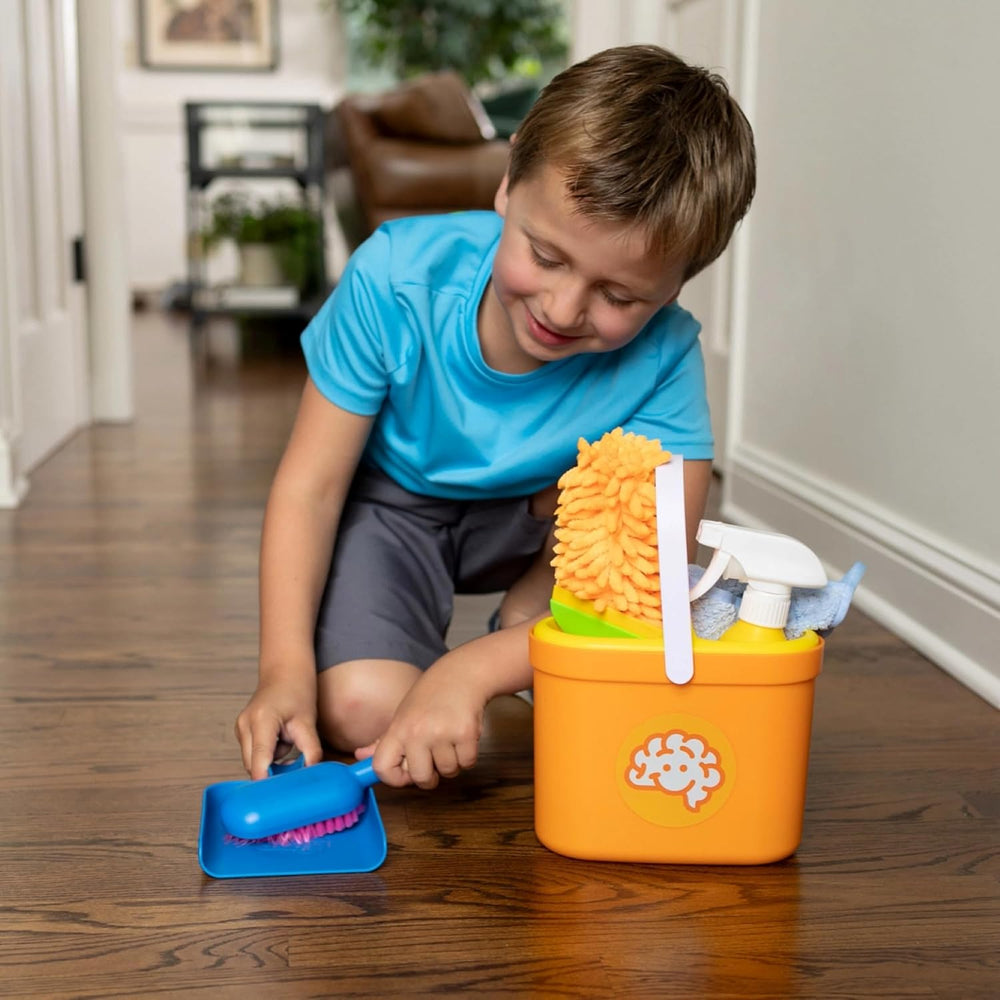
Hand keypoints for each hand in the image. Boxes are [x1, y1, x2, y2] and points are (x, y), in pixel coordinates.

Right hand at [234, 674, 322, 779]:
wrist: (285, 670)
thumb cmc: (297, 690)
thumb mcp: (308, 722)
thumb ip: (310, 751)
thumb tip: (313, 774)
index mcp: (261, 721)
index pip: (260, 762)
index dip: (267, 783)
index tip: (278, 798)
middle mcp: (245, 725)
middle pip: (253, 766)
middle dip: (272, 774)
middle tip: (293, 777)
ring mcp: (241, 727)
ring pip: (253, 761)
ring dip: (270, 763)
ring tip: (290, 745)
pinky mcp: (242, 730)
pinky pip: (253, 753)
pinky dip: (267, 755)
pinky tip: (282, 742)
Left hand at [356, 658, 486, 789]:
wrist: (462, 673)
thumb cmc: (432, 694)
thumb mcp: (403, 713)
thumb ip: (384, 740)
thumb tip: (360, 755)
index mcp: (399, 728)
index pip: (382, 768)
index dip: (395, 779)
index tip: (406, 773)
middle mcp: (418, 732)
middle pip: (420, 778)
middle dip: (431, 776)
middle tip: (435, 758)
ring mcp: (443, 733)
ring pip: (448, 772)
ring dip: (452, 762)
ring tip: (450, 740)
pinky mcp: (466, 733)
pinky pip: (467, 763)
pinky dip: (468, 755)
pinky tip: (464, 736)